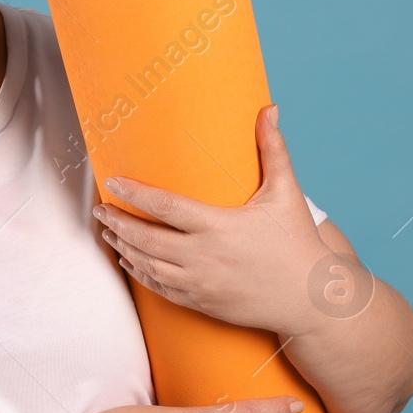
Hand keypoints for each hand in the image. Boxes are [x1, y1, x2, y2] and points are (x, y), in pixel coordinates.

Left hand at [94, 104, 327, 335]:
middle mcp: (203, 256)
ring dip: (123, 245)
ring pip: (147, 264)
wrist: (311, 302)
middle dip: (117, 220)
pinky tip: (130, 259)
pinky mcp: (201, 303)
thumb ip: (273, 149)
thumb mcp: (286, 193)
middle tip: (100, 206)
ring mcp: (199, 283)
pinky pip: (159, 288)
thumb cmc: (298, 244)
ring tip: (108, 229)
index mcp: (219, 226)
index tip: (111, 181)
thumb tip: (268, 109)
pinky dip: (139, 272)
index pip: (164, 205)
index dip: (133, 193)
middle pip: (145, 237)